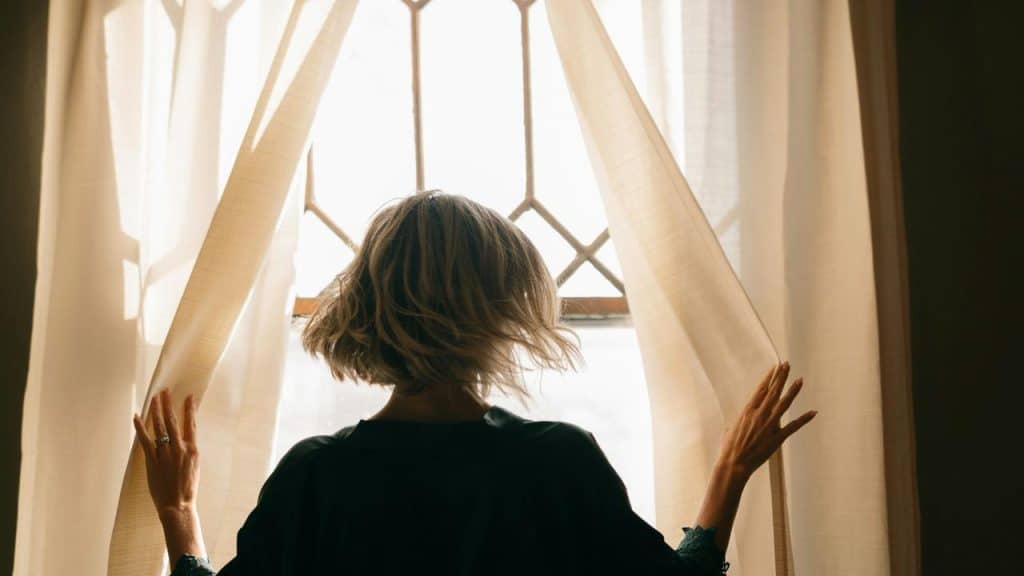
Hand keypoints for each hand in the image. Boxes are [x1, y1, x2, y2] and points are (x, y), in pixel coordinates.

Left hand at [132, 389, 200, 517]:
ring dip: (156, 411)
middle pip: (172, 421)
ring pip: (159, 426)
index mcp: (192, 449)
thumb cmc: (187, 489)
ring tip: (154, 398)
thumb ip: (190, 452)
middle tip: (165, 391)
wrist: (177, 505)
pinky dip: (140, 427)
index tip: (188, 397)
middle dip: (168, 404)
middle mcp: (179, 448)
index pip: (190, 424)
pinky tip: (137, 416)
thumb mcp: (194, 467)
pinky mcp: (152, 459)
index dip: (189, 409)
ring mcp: (165, 453)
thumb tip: (186, 441)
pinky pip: (145, 439)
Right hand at [716, 362, 816, 481]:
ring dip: (793, 391)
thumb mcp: (730, 429)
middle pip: (773, 392)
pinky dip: (804, 419)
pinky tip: (813, 412)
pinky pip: (794, 426)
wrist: (734, 463)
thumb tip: (736, 423)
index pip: (761, 389)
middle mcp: (759, 415)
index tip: (775, 367)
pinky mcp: (777, 437)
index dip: (769, 377)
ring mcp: (769, 425)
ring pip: (784, 404)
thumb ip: (737, 422)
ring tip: (800, 380)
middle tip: (787, 365)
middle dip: (781, 377)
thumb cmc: (729, 448)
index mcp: (747, 411)